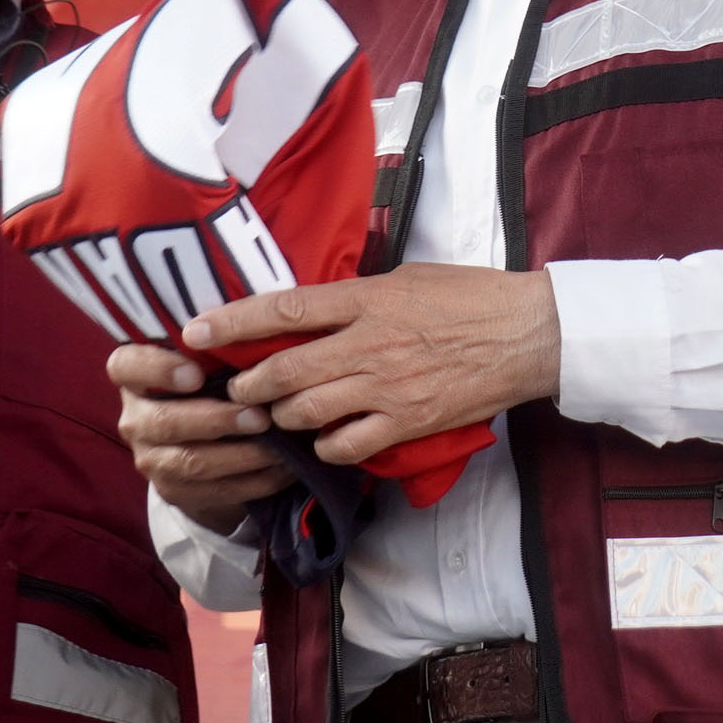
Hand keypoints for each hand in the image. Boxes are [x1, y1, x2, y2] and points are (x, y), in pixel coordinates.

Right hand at [108, 344, 291, 535]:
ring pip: (192, 461)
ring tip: (278, 446)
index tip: (196, 373)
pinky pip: (215, 490)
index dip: (157, 369)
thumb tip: (253, 328)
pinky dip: (254, 481)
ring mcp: (150, 459)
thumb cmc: (211, 381)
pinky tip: (283, 469)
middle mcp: (134, 418)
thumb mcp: (204, 358)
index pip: (126, 366)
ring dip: (240, 455)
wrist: (204, 442)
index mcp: (133, 375)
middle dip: (217, 420)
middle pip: (165, 422)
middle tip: (260, 415)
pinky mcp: (173, 491)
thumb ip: (215, 346)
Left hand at [183, 263, 560, 467]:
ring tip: (277, 415)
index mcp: (365, 299)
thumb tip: (308, 306)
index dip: (232, 321)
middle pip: (284, 371)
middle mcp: (368, 343)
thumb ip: (354, 294)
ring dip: (282, 417)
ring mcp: (387, 387)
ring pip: (306, 412)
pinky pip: (346, 445)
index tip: (195, 330)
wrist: (527, 333)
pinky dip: (326, 446)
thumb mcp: (404, 277)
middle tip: (237, 389)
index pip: (284, 310)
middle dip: (249, 385)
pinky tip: (325, 438)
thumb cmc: (468, 296)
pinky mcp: (408, 422)